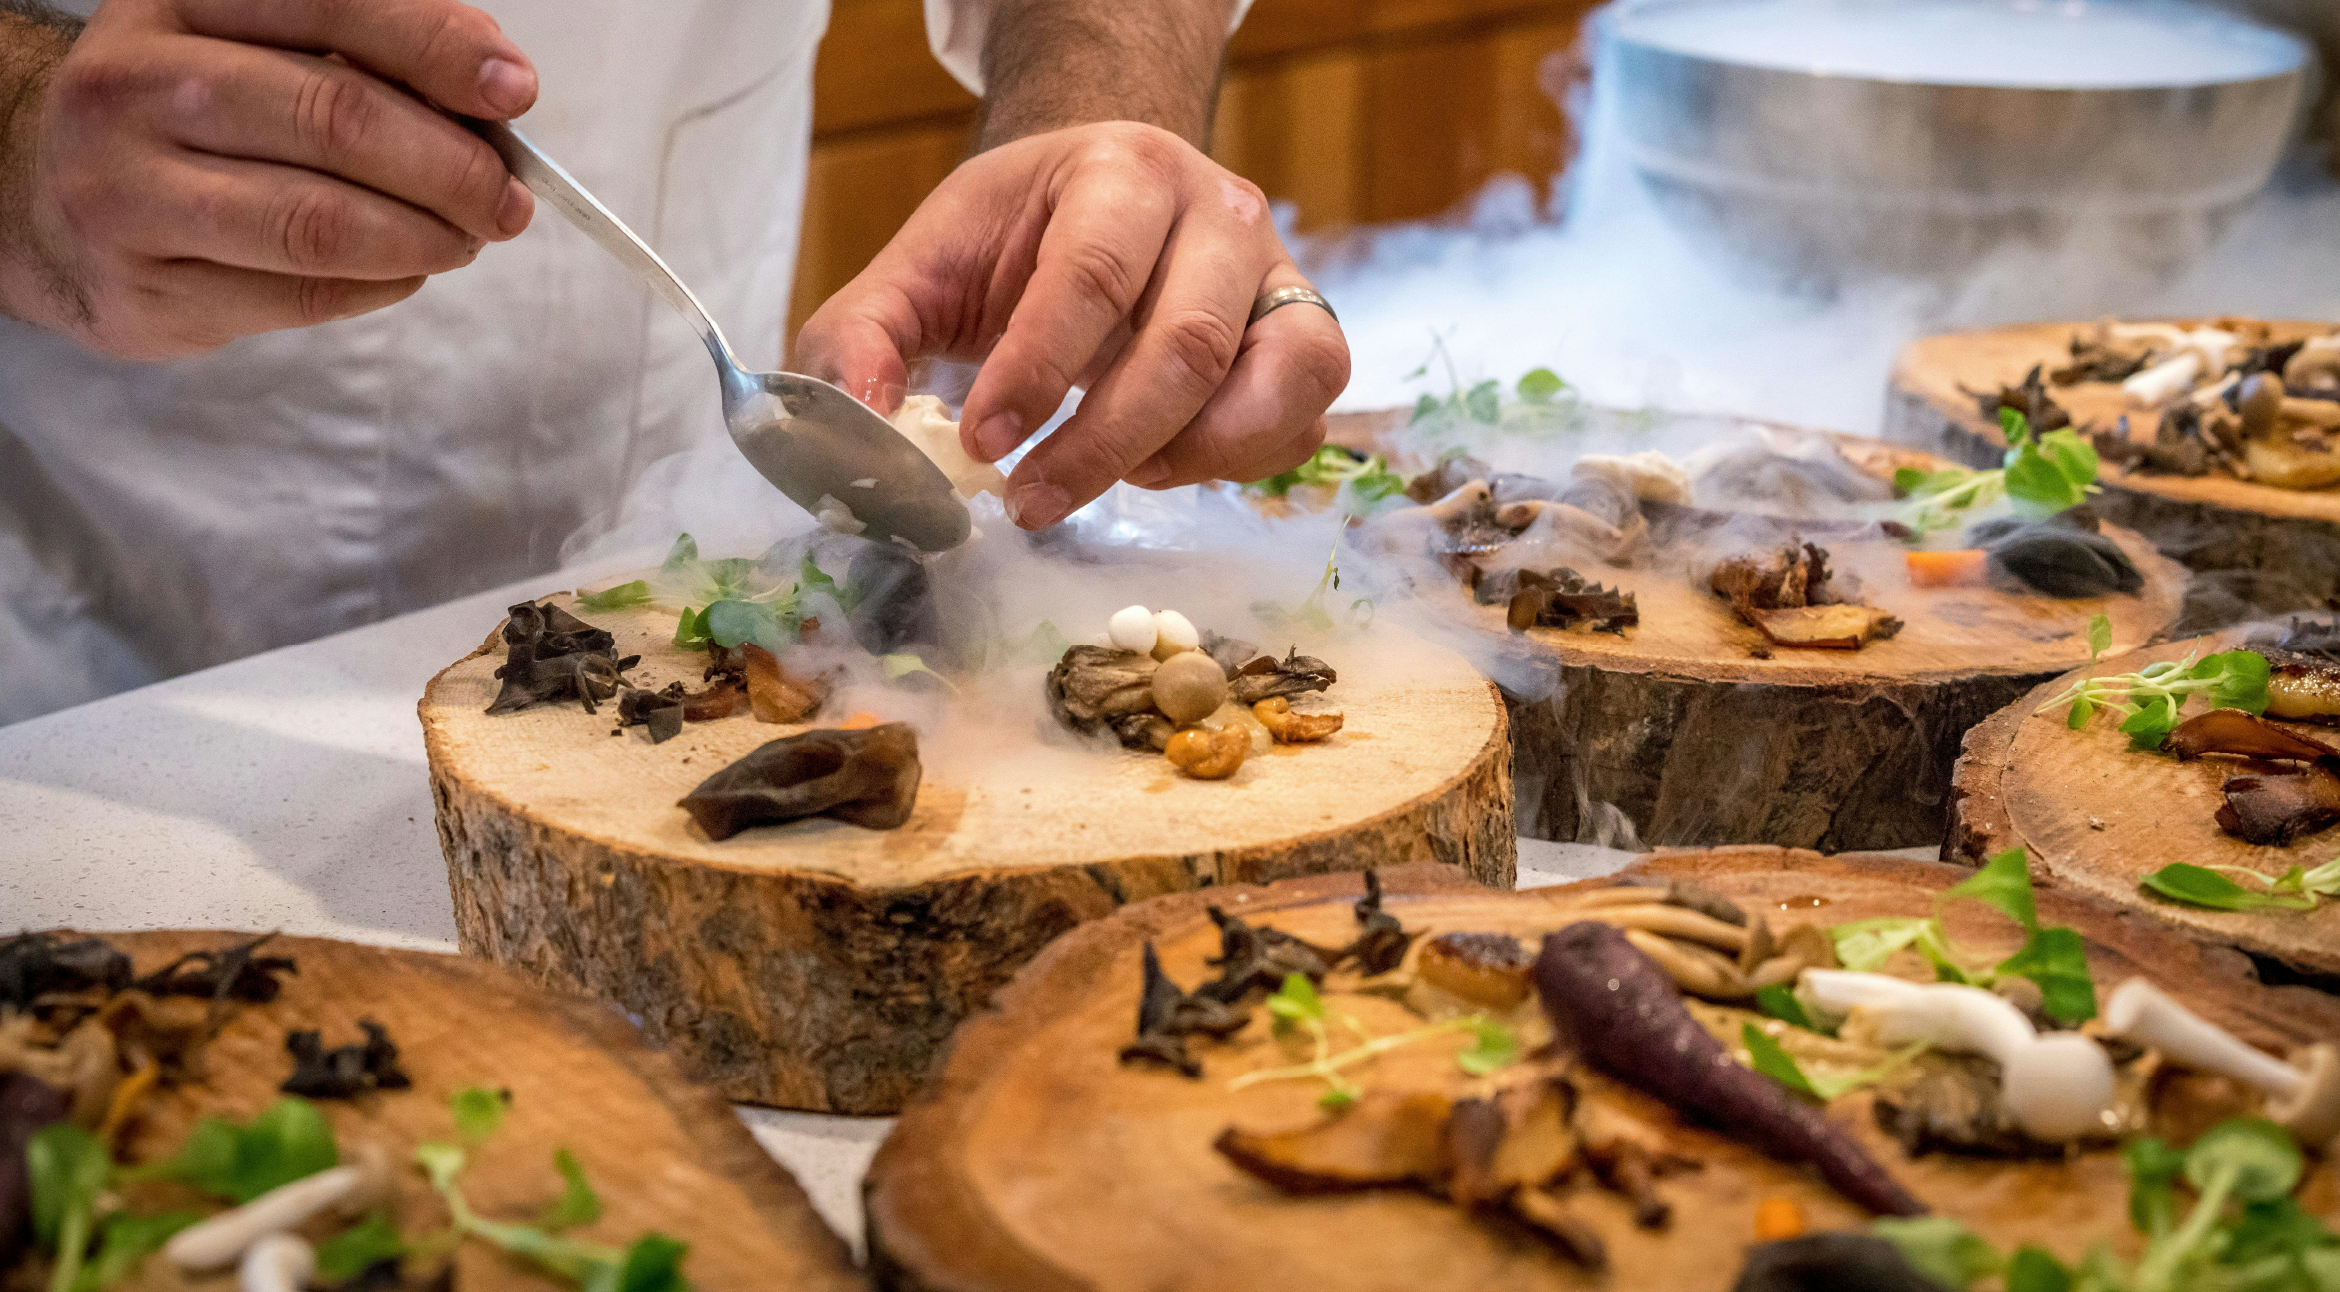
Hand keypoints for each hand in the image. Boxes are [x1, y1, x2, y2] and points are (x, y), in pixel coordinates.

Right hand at [1, 0, 538, 359]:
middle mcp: (136, 85)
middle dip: (452, 168)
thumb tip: (496, 85)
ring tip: (465, 238)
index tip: (514, 92)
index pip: (334, 6)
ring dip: (425, 238)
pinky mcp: (144, 288)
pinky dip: (381, 285)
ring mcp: (126, 191)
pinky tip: (403, 268)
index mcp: (180, 1)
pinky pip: (301, 294)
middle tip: (506, 199)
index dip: (438, 49)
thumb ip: (375, 52)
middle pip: (339, 121)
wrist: (48, 195)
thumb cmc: (194, 115)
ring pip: (321, 224)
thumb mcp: (264, 47)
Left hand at [794, 122, 1349, 529]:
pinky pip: (1301, 420)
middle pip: (1187, 343)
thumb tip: (860, 423)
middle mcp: (1219, 212)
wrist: (1109, 199)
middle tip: (1030, 503)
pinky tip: (1162, 465)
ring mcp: (1278, 275)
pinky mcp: (1306, 337)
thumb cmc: (1017, 237)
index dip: (1036, 372)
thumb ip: (865, 336)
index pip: (1090, 275)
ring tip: (1113, 480)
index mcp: (1121, 170)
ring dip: (1187, 458)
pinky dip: (1237, 464)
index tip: (982, 445)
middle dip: (1103, 444)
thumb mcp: (923, 266)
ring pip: (1274, 382)